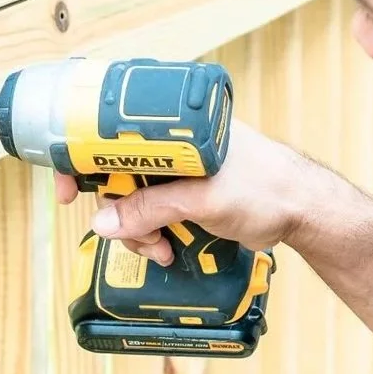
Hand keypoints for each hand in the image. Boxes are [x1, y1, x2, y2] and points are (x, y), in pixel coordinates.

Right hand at [52, 119, 324, 265]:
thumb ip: (152, 209)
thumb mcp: (203, 199)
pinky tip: (167, 251)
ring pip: (131, 198)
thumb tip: (103, 223)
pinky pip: (151, 214)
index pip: (110, 126)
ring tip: (160, 248)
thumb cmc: (267, 187)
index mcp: (174, 122)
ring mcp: (178, 169)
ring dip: (137, 229)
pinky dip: (151, 235)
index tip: (67, 186)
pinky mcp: (185, 196)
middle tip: (122, 231)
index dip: (81, 154)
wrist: (305, 211)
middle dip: (117, 208)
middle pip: (116, 170)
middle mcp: (171, 141)